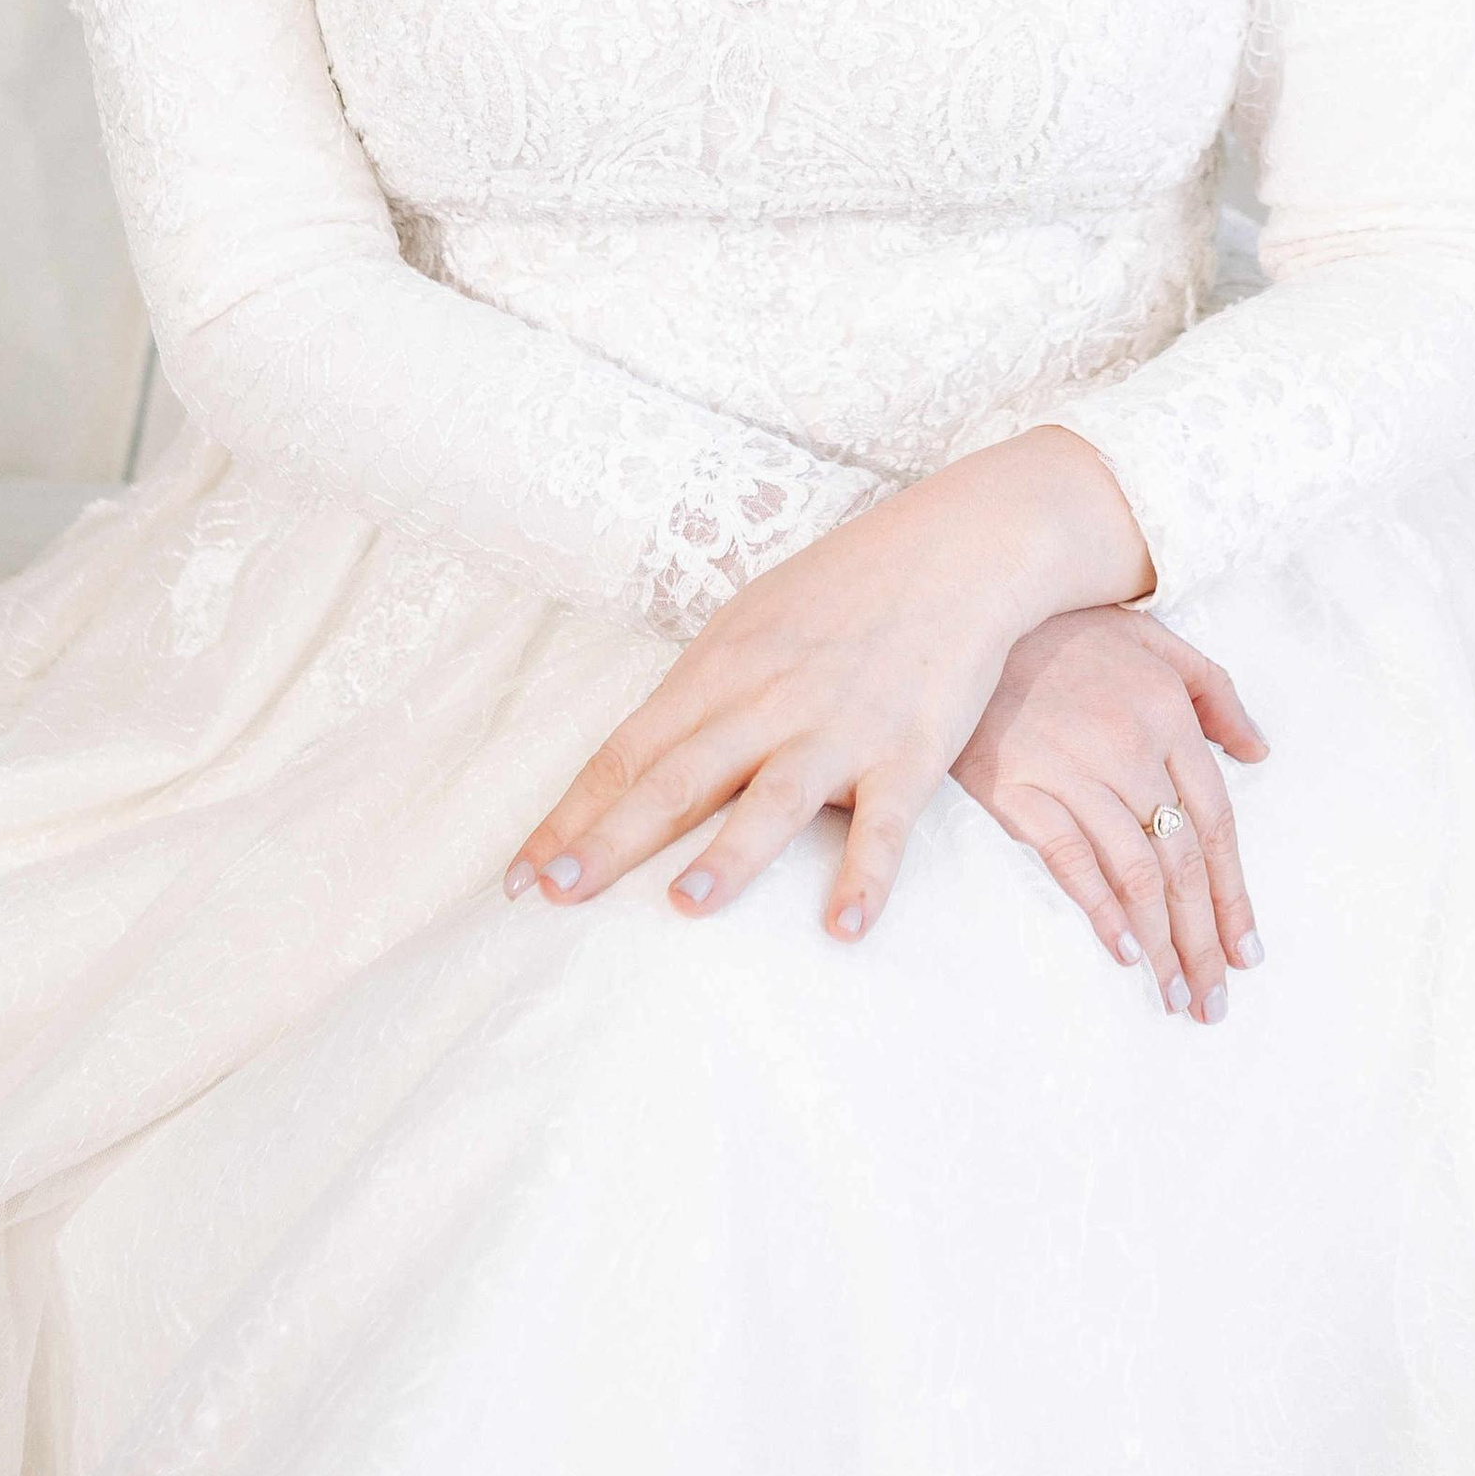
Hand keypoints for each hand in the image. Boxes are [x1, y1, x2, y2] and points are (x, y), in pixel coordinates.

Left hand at [505, 425, 1155, 944]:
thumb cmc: (844, 587)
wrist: (954, 548)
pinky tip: (844, 927)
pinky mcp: (908, 750)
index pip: (627, 752)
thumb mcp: (753, 622)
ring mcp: (837, 727)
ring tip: (686, 905)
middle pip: (677, 777)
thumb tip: (642, 756)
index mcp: (719, 670)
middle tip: (556, 896)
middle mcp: (767, 701)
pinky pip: (884, 823)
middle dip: (612, 837)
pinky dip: (866, 875)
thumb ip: (703, 691)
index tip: (520, 876)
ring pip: (773, 796)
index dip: (572, 815)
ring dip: (731, 852)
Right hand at [953, 605, 1266, 1024]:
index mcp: (1168, 714)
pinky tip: (1124, 952)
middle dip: (1205, 939)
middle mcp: (1130, 747)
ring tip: (1176, 997)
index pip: (1215, 823)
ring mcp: (1073, 769)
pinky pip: (1069, 860)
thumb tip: (1258, 751)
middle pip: (1181, 861)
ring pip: (1135, 871)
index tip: (1247, 951)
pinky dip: (1101, 909)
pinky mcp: (1018, 788)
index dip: (1234, 893)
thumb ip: (1213, 691)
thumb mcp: (1153, 638)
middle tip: (1215, 1002)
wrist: (972, 608)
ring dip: (1162, 943)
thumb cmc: (1065, 629)